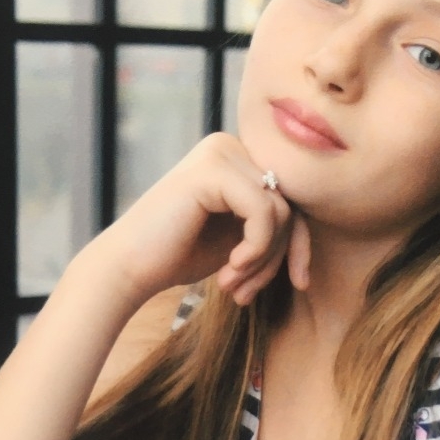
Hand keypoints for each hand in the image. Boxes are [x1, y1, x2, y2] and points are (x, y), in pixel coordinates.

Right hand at [89, 132, 310, 306]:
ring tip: (235, 286)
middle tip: (247, 293)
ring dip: (265, 260)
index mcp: (236, 158)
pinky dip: (256, 249)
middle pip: (290, 204)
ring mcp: (220, 153)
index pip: (290, 199)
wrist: (127, 269)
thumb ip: (271, 224)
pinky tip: (230, 270)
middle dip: (279, 256)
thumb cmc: (178, 256)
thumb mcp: (239, 238)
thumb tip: (313, 229)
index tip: (297, 284)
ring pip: (282, 211)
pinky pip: (264, 212)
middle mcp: (229, 146)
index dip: (298, 245)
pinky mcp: (212, 170)